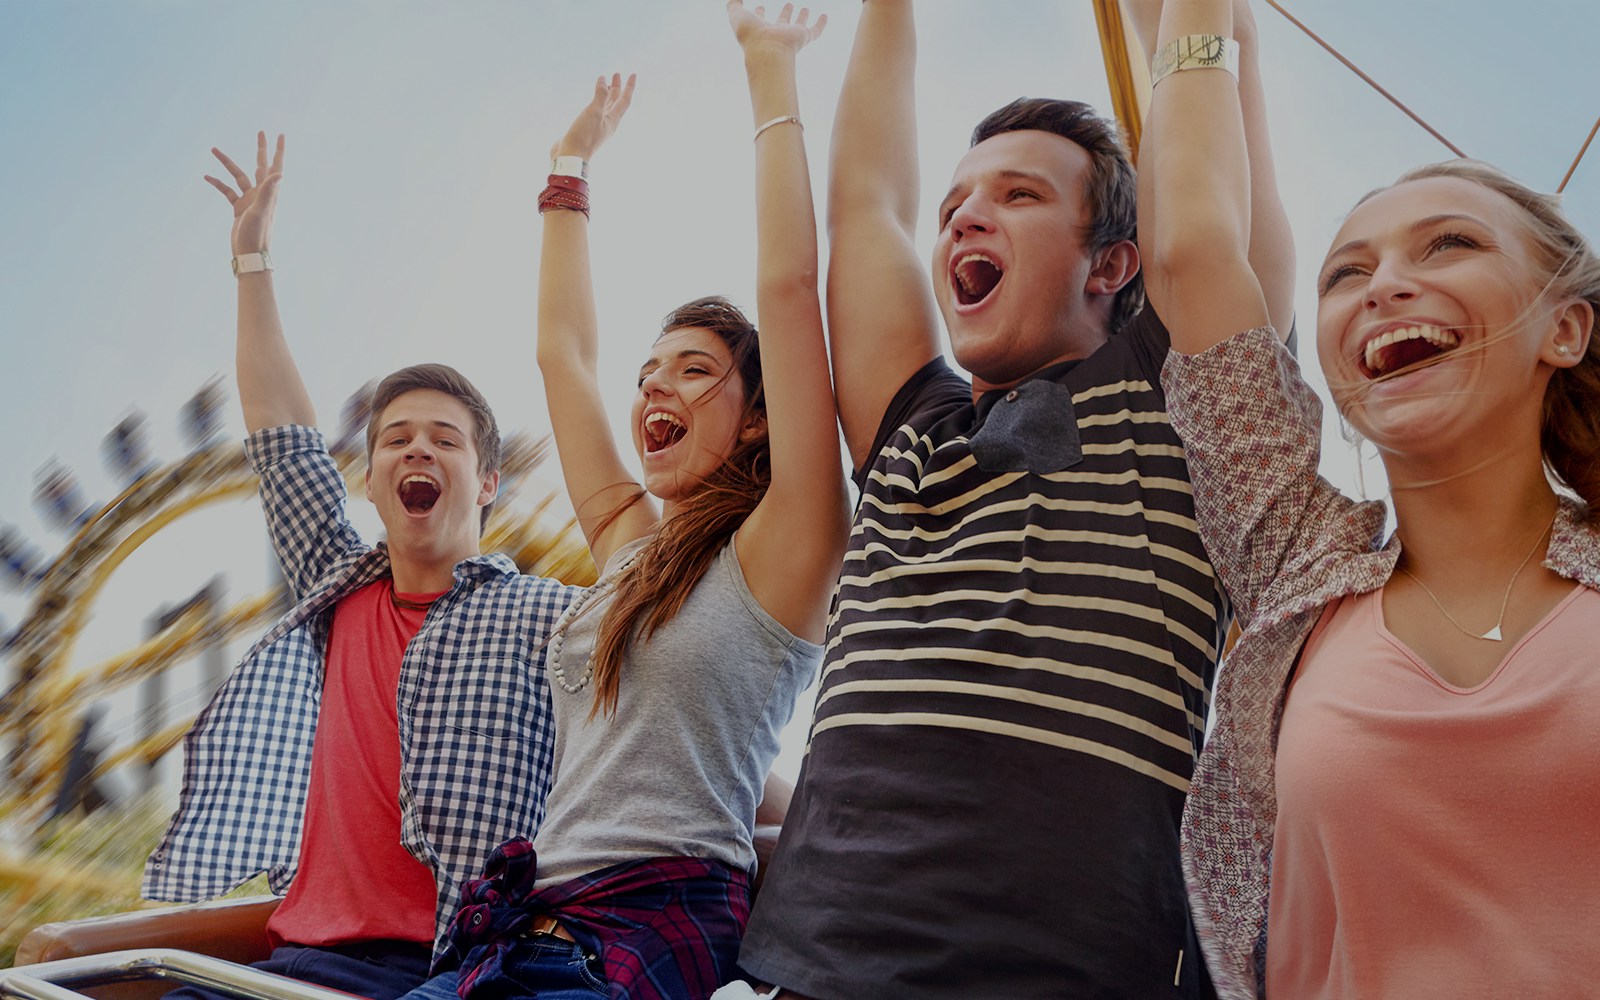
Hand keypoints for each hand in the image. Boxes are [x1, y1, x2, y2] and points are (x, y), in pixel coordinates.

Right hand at [205, 132, 283, 255]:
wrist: (249, 255)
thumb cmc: (257, 235)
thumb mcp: (261, 211)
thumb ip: (269, 191)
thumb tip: (280, 173)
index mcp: (268, 192)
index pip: (275, 166)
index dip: (278, 150)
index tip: (281, 135)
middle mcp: (261, 193)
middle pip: (260, 165)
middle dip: (261, 148)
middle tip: (261, 131)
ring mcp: (250, 200)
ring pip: (237, 176)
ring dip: (226, 163)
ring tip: (213, 148)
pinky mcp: (239, 208)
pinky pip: (227, 191)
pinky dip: (218, 183)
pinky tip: (206, 176)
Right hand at [551, 73, 635, 161]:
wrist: (570, 157)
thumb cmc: (583, 136)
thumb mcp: (593, 112)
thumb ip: (600, 95)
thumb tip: (604, 80)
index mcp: (613, 120)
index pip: (624, 100)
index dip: (629, 86)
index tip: (633, 74)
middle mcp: (607, 123)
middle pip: (615, 102)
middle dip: (617, 88)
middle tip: (616, 74)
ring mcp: (597, 127)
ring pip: (605, 107)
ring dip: (607, 94)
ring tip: (605, 84)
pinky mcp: (587, 129)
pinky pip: (595, 111)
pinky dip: (596, 102)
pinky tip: (592, 101)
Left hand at [727, 1, 826, 59]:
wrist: (767, 52)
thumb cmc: (750, 35)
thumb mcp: (736, 14)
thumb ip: (733, 3)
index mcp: (760, 29)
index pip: (760, 19)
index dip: (760, 13)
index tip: (761, 7)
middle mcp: (776, 33)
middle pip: (782, 21)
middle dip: (785, 13)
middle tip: (789, 5)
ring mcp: (790, 36)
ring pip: (798, 25)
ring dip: (801, 17)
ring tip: (805, 8)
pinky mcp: (803, 37)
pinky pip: (815, 30)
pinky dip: (821, 24)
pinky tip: (824, 16)